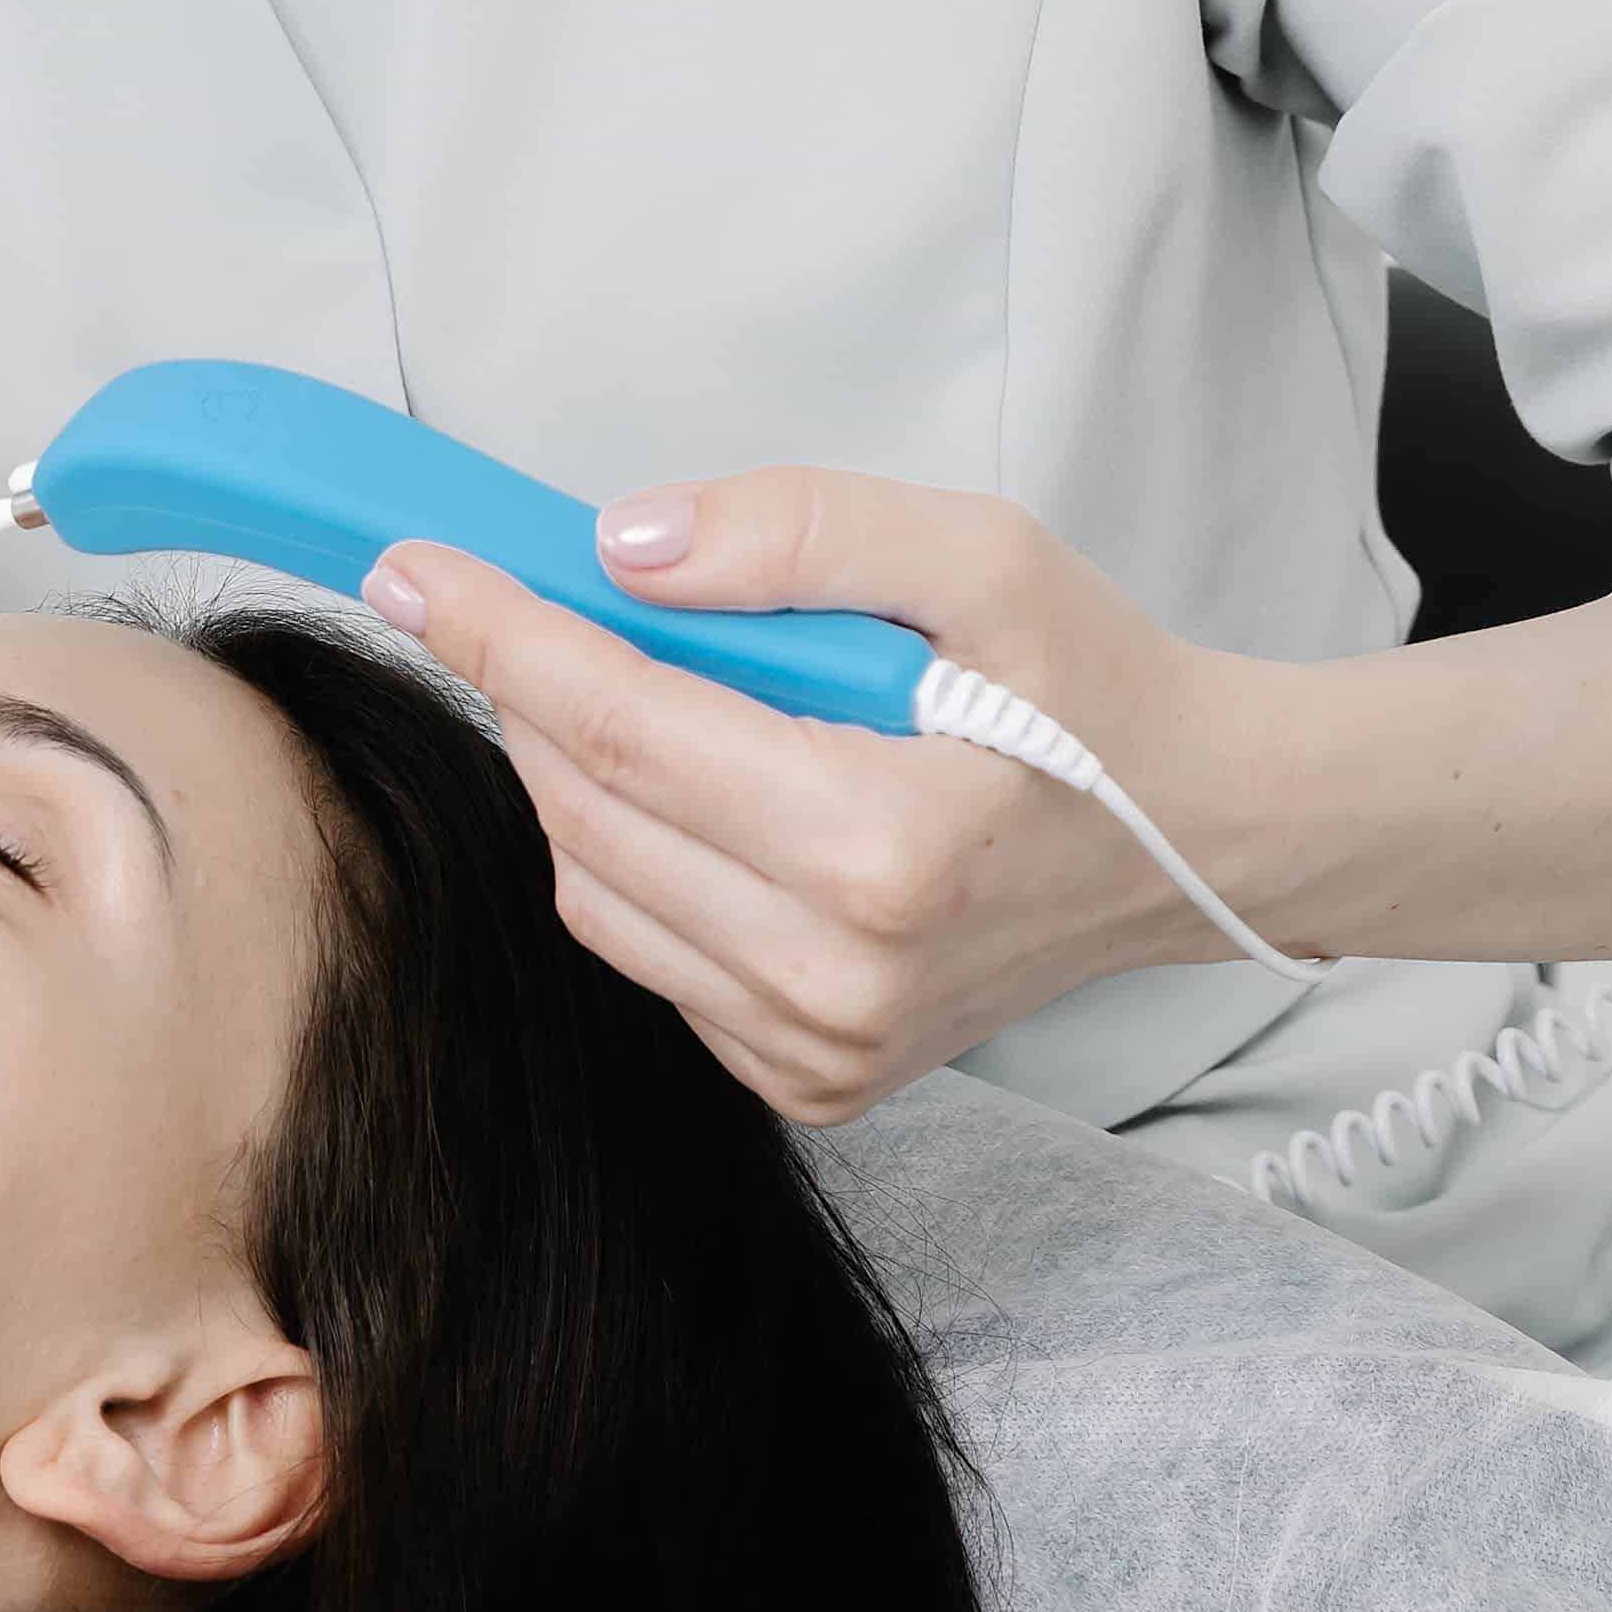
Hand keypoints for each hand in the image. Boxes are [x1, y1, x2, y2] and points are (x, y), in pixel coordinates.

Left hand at [369, 468, 1284, 1120]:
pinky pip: (645, 951)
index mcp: (882, 851)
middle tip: (514, 593)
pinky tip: (706, 790)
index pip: (619, 730)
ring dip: (574, 773)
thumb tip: (622, 547)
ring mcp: (819, 1049)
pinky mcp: (811, 1080)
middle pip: (584, 810)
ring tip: (639, 685)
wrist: (1198, 841)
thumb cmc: (1096, 688)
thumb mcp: (981, 553)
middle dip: (527, 688)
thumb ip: (799, 531)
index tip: (413, 563)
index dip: (502, 633)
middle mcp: (836, 980)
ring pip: (591, 888)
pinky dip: (632, 855)